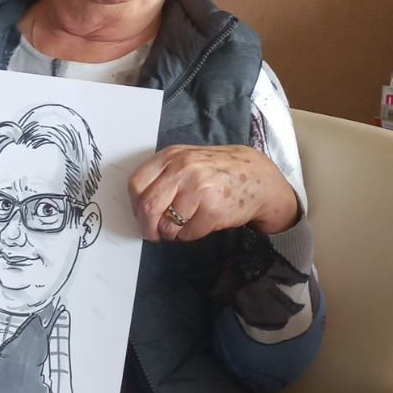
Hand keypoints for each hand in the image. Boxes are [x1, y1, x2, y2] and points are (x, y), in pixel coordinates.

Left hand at [128, 145, 299, 242]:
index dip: (135, 206)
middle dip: (147, 227)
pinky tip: (200, 223)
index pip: (136, 185)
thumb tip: (138, 206)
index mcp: (171, 156)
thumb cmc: (217, 171)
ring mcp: (199, 189)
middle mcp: (183, 169)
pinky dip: (189, 235)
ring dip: (172, 233)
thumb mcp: (186, 160)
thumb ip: (162, 176)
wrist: (257, 177)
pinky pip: (187, 234)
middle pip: (148, 207)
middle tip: (152, 234)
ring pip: (167, 225)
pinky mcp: (213, 210)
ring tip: (185, 223)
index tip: (140, 214)